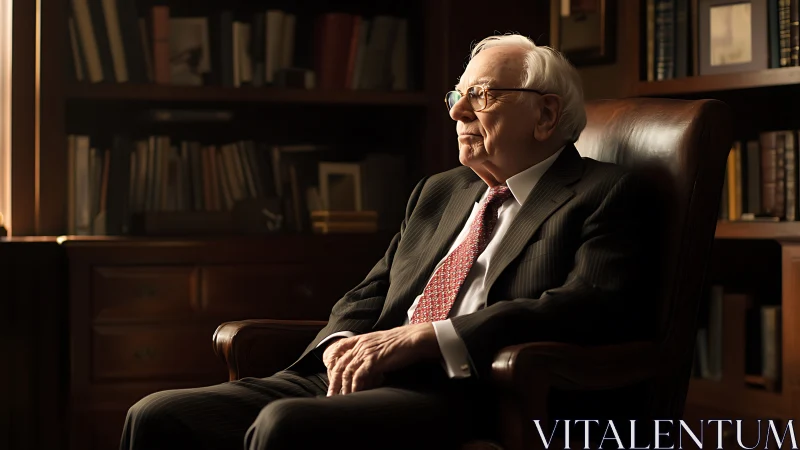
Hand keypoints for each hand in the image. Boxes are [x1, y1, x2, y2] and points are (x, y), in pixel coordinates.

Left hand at [323, 323, 439, 396]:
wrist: (413, 339)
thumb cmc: (402, 342)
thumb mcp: (382, 342)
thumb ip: (372, 351)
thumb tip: (370, 366)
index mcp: (362, 339)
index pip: (339, 348)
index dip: (332, 360)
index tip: (329, 373)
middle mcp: (360, 345)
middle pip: (340, 364)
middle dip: (333, 381)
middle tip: (331, 394)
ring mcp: (366, 353)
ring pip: (346, 372)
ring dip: (342, 387)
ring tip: (341, 398)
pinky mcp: (373, 361)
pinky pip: (358, 376)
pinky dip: (355, 387)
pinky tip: (354, 394)